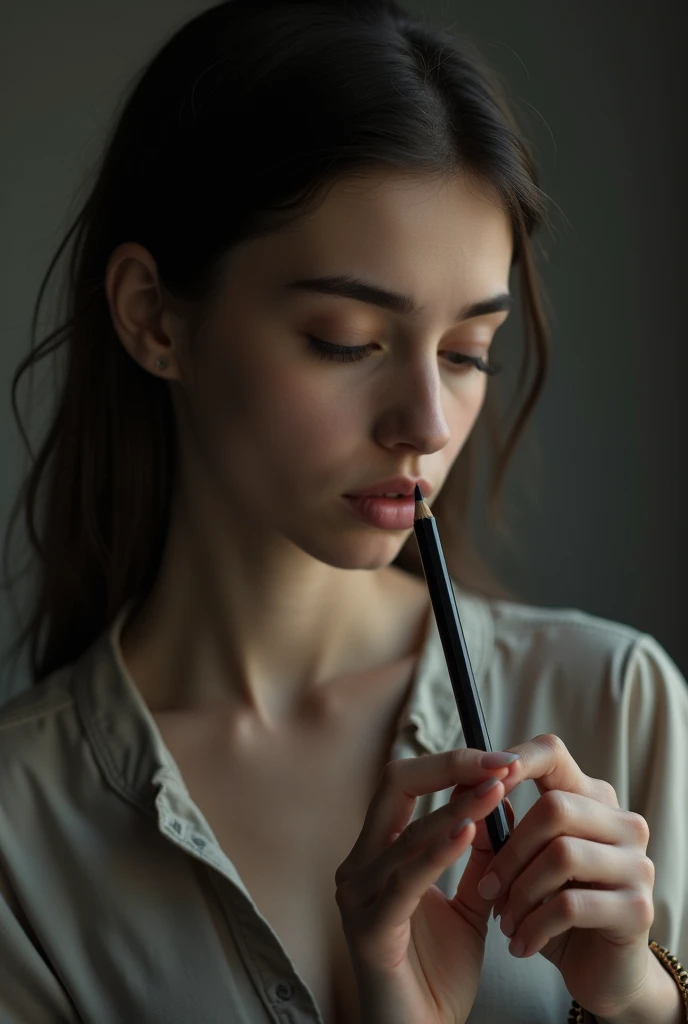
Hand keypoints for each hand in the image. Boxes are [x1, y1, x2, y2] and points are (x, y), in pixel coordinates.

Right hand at [334, 748, 518, 1023]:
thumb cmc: (438, 974)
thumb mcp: (470, 903)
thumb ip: (481, 857)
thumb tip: (502, 802)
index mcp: (378, 853)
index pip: (405, 783)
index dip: (451, 764)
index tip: (501, 759)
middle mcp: (359, 864)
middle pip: (395, 785)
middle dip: (450, 766)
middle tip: (501, 763)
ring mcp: (358, 894)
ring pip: (406, 829)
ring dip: (457, 806)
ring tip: (498, 789)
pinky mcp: (369, 927)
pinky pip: (406, 878)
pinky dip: (438, 848)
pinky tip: (469, 830)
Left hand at [476, 734, 656, 1020]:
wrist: (601, 973)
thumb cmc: (555, 906)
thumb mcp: (523, 865)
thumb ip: (500, 829)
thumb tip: (465, 788)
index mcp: (591, 799)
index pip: (552, 753)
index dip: (515, 760)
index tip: (481, 783)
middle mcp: (622, 823)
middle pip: (554, 808)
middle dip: (510, 851)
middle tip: (487, 889)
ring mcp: (637, 863)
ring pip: (562, 855)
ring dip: (521, 893)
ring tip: (505, 922)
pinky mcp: (638, 907)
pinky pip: (571, 905)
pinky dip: (535, 926)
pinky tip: (521, 944)